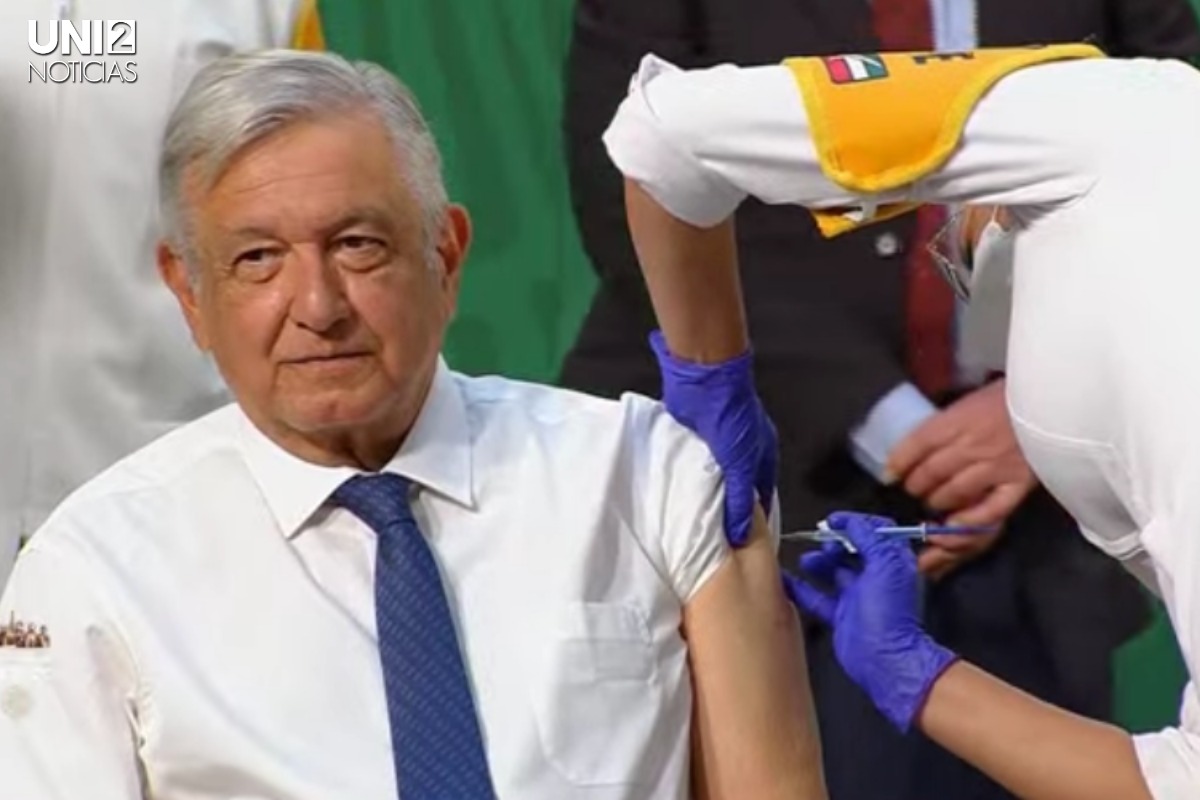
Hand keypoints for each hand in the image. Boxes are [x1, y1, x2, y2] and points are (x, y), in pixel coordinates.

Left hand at [651, 330, 777, 546]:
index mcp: (762, 457)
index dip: (753, 520)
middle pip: (736, 488)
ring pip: (712, 478)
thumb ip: (740, 500)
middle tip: (712, 540)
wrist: (704, 379)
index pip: (761, 496)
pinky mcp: (694, 438)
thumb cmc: (732, 419)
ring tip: (691, 524)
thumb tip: (741, 536)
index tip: (741, 546)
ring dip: (703, 495)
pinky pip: (691, 466)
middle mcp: (743, 452)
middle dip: (726, 510)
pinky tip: (676, 498)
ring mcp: (718, 444)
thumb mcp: (741, 465)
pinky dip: (685, 479)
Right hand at [783, 512, 957, 731]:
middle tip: (820, 540)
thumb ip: (869, 539)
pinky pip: (817, 597)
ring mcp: (856, 597)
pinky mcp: (840, 615)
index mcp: (890, 563)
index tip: (834, 519)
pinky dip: (801, 588)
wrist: (884, 659)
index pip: (876, 532)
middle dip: (834, 541)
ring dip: (818, 562)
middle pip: (851, 549)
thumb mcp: (884, 566)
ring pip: (833, 571)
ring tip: (807, 560)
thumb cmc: (889, 613)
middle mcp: (874, 577)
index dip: (856, 522)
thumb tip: (852, 523)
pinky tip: (786, 580)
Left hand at [887, 380, 1034, 575]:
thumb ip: (946, 424)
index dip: (898, 463)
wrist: (1055, 397)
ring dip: (936, 503)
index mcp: (957, 420)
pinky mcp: (1018, 483)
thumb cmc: (1009, 396)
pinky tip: (955, 525)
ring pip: (952, 493)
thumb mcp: (969, 401)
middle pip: (930, 473)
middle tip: (912, 493)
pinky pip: (989, 510)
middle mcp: (972, 445)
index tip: (889, 476)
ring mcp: (996, 466)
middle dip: (915, 487)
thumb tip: (918, 447)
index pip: (917, 444)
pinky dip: (969, 521)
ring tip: (933, 505)